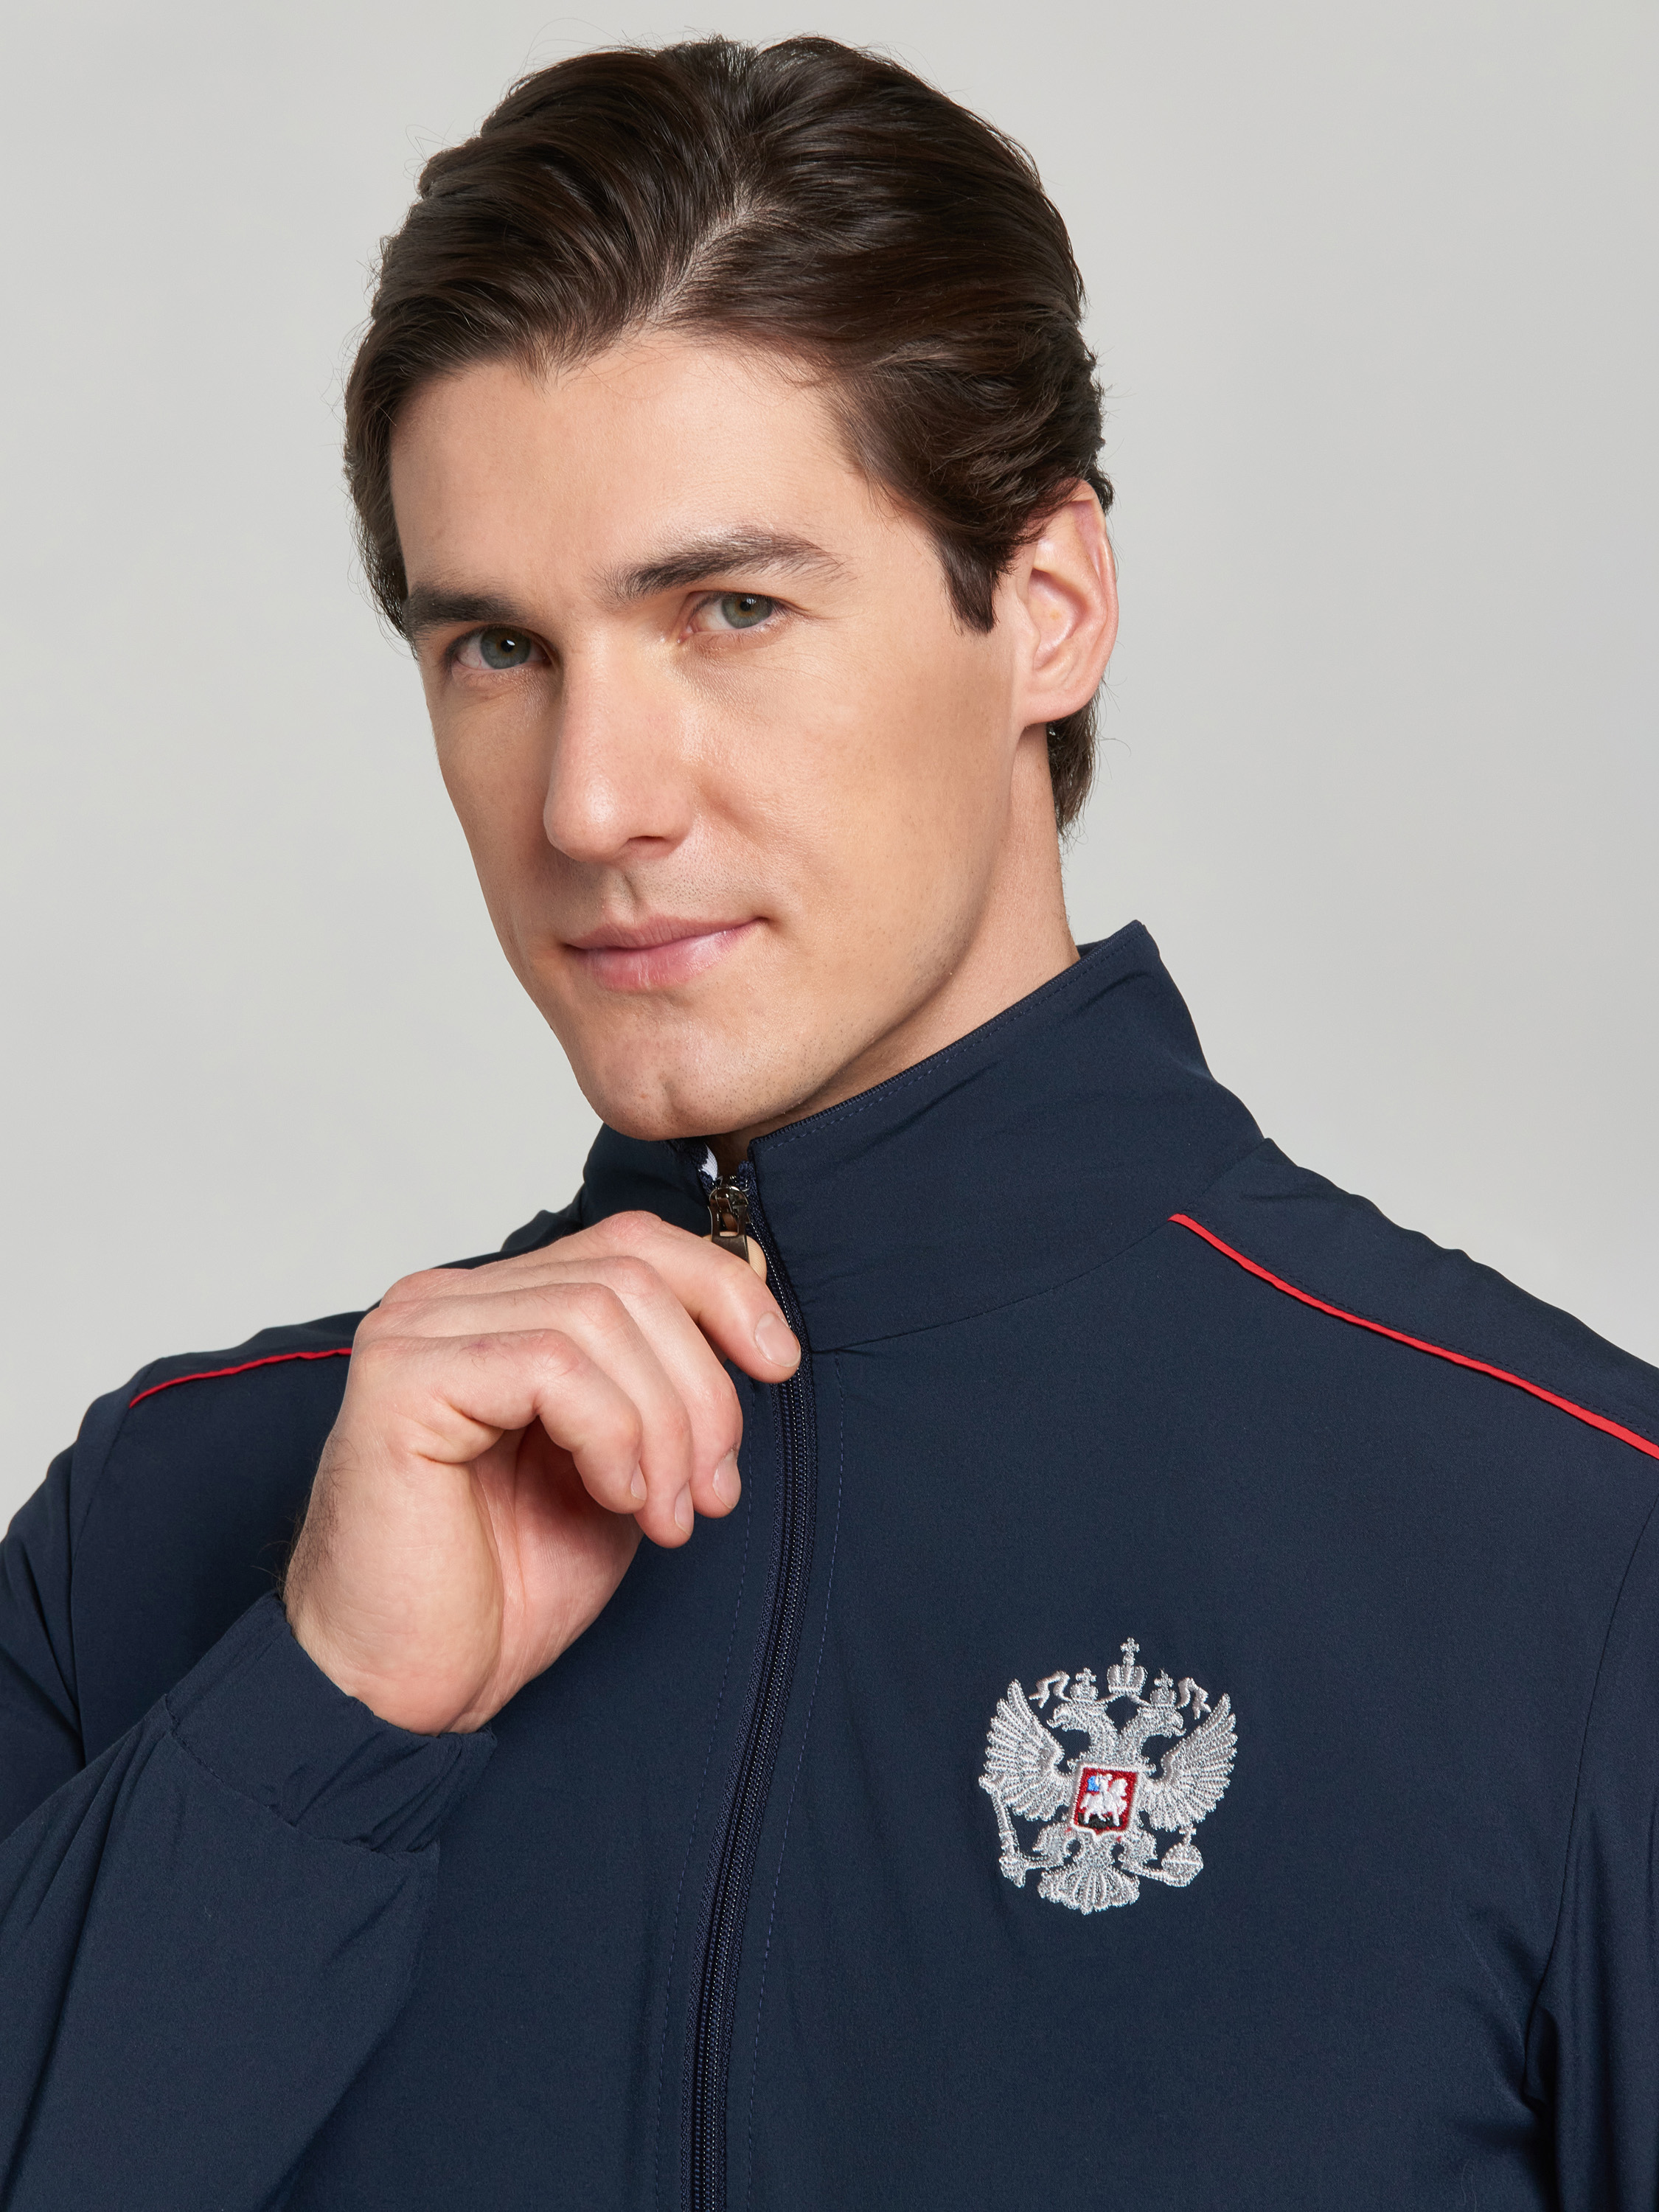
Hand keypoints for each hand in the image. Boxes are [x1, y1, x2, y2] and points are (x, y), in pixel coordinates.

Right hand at [281, 1210, 799, 1733]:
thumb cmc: (502, 1589)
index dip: (721, 1288)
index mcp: (497, 1308)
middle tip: (712, 1490)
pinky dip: (610, 1433)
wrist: (405, 1690)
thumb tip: (750, 1307)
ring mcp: (417, 1331)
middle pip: (628, 1276)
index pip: (630, 1242)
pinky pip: (550, 1365)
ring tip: (664, 1514)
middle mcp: (448, 1300)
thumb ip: (662, 1385)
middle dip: (702, 1386)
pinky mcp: (403, 1379)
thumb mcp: (622, 1464)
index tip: (778, 1363)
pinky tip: (612, 1498)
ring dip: (664, 1423)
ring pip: (599, 1315)